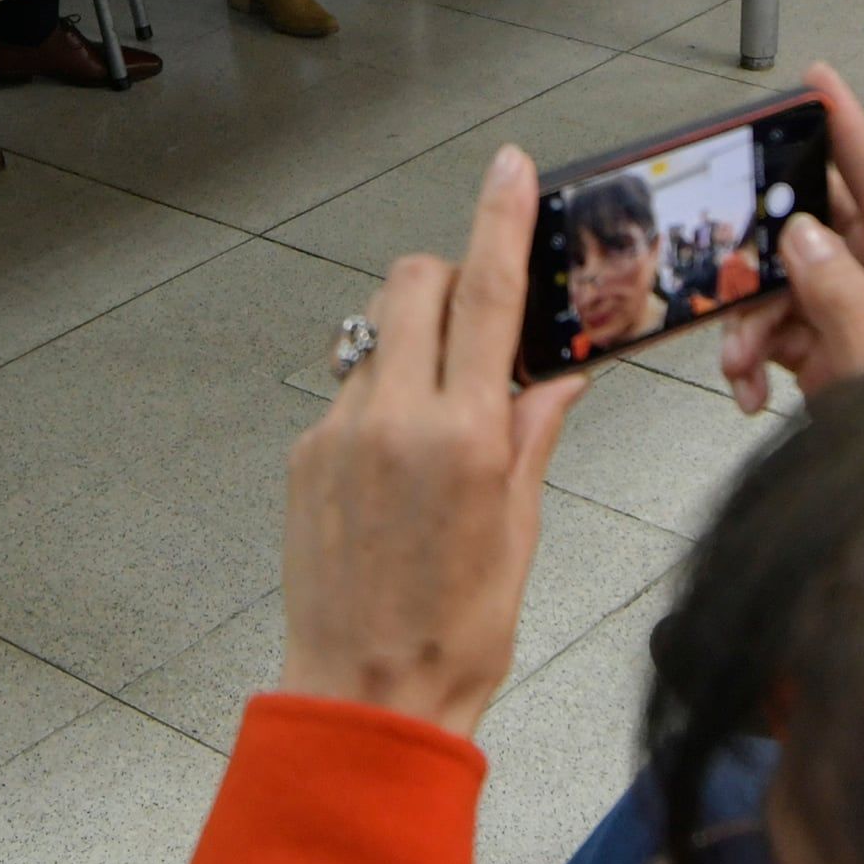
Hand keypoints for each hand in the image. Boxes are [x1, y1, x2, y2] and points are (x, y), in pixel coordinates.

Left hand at [279, 147, 589, 737]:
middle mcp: (394, 420)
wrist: (365, 695)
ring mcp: (339, 434)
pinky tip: (401, 465)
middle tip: (481, 324)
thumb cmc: (455, 633)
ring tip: (443, 413)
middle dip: (450, 278)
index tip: (507, 168)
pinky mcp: (305, 457)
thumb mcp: (520, 531)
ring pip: (380, 335)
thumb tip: (558, 378)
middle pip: (416, 284)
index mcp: (465, 436)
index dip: (499, 219)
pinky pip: (351, 391)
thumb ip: (532, 437)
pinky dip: (383, 399)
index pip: (489, 294)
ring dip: (416, 343)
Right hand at [717, 62, 863, 410]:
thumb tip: (808, 239)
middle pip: (831, 239)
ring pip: (797, 291)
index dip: (853, 136)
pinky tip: (745, 392)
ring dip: (754, 323)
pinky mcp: (847, 368)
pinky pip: (791, 338)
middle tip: (729, 248)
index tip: (823, 84)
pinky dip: (758, 358)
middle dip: (770, 250)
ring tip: (738, 368)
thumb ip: (843, 309)